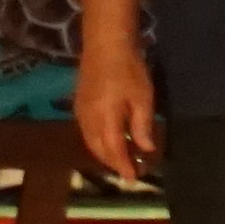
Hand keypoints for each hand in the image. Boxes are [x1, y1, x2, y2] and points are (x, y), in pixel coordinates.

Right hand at [75, 33, 158, 183]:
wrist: (105, 45)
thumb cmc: (129, 70)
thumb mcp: (142, 98)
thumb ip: (142, 125)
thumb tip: (145, 149)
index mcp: (105, 119)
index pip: (114, 150)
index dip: (123, 166)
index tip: (133, 178)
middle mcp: (88, 120)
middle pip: (99, 149)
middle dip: (113, 162)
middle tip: (129, 171)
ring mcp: (81, 112)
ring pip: (90, 141)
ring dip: (104, 153)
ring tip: (119, 159)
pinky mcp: (78, 104)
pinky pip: (86, 131)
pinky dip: (96, 142)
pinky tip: (107, 140)